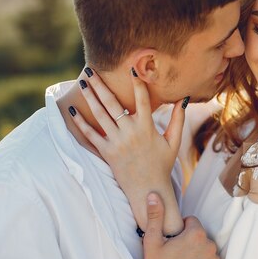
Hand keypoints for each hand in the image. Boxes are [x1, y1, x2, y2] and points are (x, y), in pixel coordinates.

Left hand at [70, 67, 185, 233]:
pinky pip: (90, 135)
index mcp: (147, 128)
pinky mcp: (106, 152)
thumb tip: (184, 99)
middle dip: (100, 85)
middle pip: (112, 103)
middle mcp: (130, 132)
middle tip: (90, 69)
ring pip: (100, 115)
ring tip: (82, 82)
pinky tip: (72, 111)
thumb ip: (178, 119)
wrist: (148, 189)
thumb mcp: (173, 141)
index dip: (137, 83)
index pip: (142, 100)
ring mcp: (116, 142)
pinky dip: (80, 123)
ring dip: (90, 97)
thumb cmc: (162, 165)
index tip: (130, 69)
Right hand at [134, 193, 221, 258]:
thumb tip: (153, 195)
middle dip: (191, 243)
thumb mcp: (151, 242)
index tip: (172, 242)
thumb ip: (155, 216)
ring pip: (207, 252)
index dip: (181, 230)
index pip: (192, 222)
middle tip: (176, 256)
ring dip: (198, 256)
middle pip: (201, 237)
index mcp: (195, 235)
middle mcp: (210, 247)